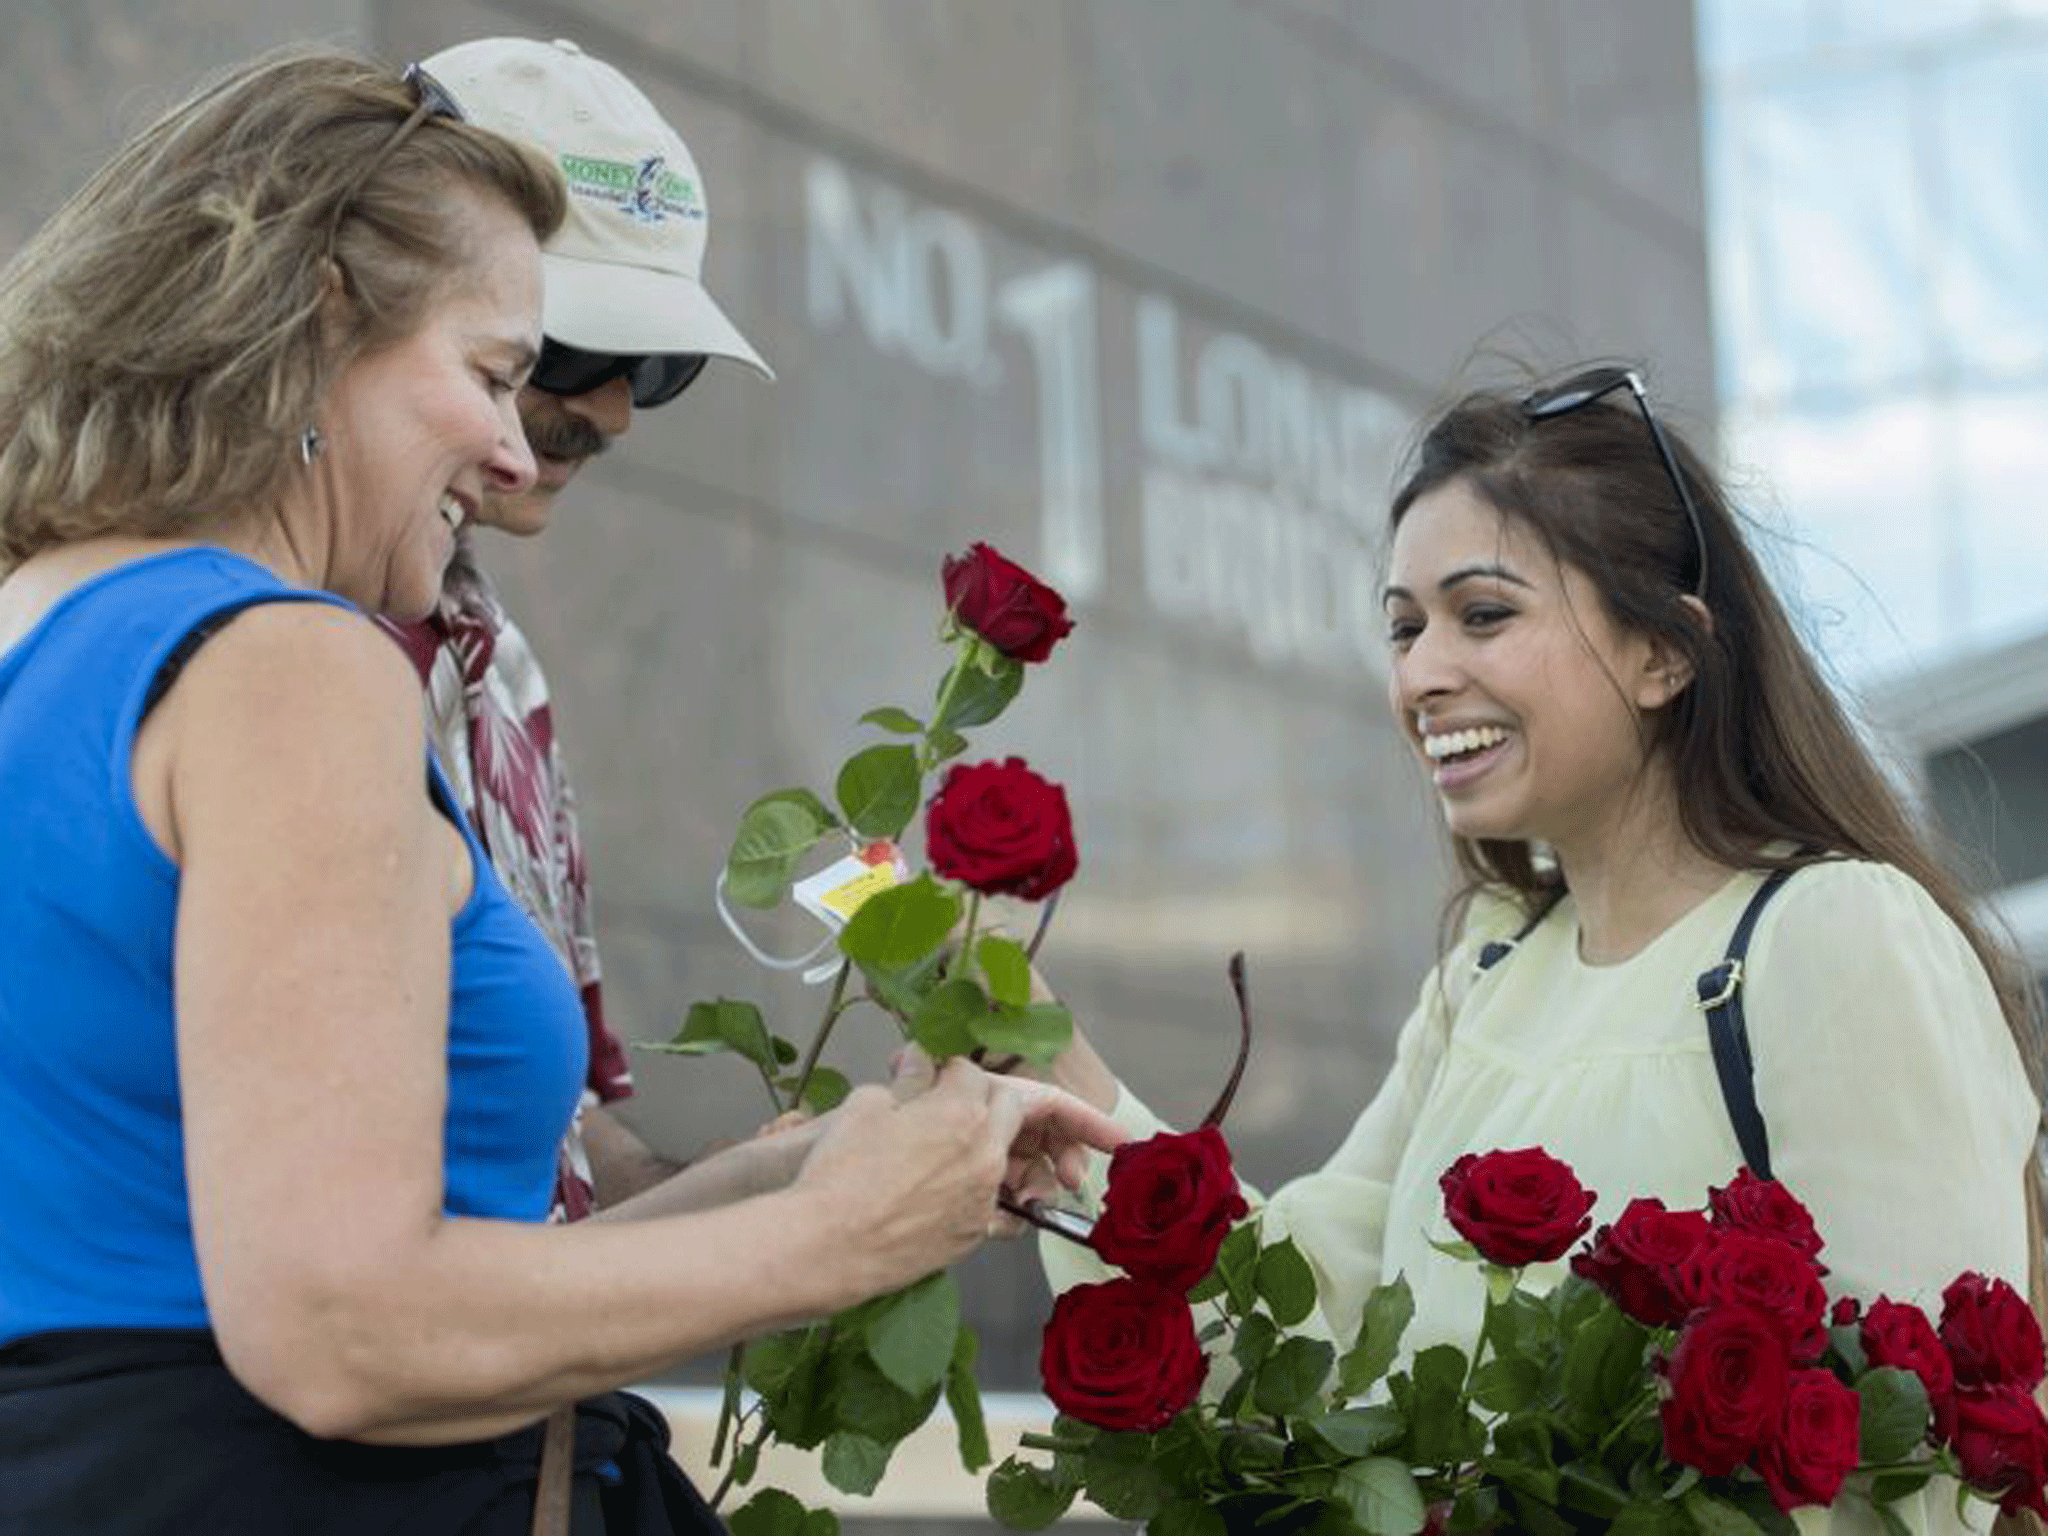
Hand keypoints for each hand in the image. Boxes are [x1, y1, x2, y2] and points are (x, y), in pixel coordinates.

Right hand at [794, 1053, 1124, 1293]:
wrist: (825, 1247)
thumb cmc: (837, 1173)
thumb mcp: (866, 1107)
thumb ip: (906, 1082)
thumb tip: (920, 1061)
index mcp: (959, 1113)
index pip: (972, 1074)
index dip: (952, 1071)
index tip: (936, 1074)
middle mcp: (983, 1154)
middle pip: (1011, 1112)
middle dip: (992, 1103)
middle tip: (970, 1105)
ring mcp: (982, 1200)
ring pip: (1008, 1163)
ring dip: (998, 1150)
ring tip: (979, 1149)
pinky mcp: (972, 1236)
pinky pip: (999, 1209)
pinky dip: (990, 1195)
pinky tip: (970, 1195)